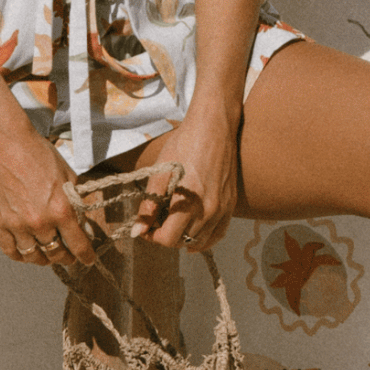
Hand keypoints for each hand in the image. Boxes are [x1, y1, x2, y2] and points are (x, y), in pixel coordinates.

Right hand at [0, 128, 98, 266]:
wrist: (8, 144)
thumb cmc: (41, 156)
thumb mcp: (69, 178)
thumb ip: (76, 203)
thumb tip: (82, 222)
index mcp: (62, 210)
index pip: (78, 245)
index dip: (86, 256)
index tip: (88, 260)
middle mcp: (40, 222)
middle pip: (56, 254)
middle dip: (66, 258)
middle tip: (70, 257)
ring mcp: (17, 224)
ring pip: (33, 256)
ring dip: (44, 259)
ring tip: (49, 256)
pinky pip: (10, 250)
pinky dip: (20, 256)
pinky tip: (27, 253)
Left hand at [131, 113, 239, 252]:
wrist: (214, 127)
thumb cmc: (184, 144)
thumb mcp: (160, 172)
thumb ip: (149, 205)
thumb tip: (138, 230)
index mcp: (189, 203)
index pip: (168, 238)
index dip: (152, 237)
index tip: (145, 227)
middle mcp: (209, 210)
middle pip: (184, 242)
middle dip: (166, 237)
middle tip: (156, 223)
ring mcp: (223, 209)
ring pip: (202, 241)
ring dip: (184, 239)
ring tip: (173, 225)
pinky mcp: (231, 204)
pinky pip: (219, 233)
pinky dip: (206, 239)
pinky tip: (194, 236)